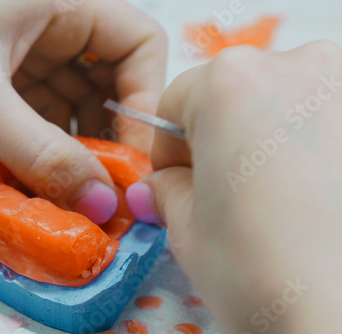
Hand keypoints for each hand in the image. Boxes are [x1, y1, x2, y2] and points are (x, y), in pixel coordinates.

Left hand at [0, 0, 165, 222]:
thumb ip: (44, 154)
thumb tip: (101, 201)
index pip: (139, 43)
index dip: (144, 100)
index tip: (132, 156)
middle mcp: (52, 15)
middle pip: (112, 75)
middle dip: (111, 129)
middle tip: (105, 182)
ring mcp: (27, 44)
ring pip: (78, 96)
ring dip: (79, 141)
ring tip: (75, 186)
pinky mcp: (4, 71)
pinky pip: (45, 108)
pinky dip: (48, 141)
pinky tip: (44, 172)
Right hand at [126, 42, 341, 332]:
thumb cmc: (265, 273)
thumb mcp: (188, 230)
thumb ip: (167, 192)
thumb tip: (158, 186)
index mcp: (229, 82)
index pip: (175, 104)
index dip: (169, 149)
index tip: (176, 182)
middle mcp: (296, 65)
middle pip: (232, 95)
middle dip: (219, 141)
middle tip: (225, 195)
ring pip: (285, 104)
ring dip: (270, 140)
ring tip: (280, 199)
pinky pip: (329, 120)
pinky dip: (317, 148)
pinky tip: (321, 196)